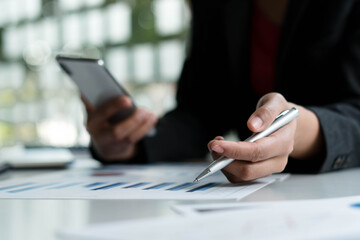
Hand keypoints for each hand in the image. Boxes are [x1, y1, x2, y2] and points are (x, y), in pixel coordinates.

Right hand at [83, 96, 157, 160]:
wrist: (103, 142)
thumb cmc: (102, 118)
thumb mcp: (95, 109)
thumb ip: (94, 100)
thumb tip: (88, 89)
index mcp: (92, 122)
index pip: (102, 114)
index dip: (115, 106)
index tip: (128, 99)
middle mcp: (100, 136)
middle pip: (116, 132)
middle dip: (132, 121)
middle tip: (143, 110)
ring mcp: (111, 145)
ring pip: (129, 138)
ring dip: (143, 125)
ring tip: (151, 114)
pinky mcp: (122, 148)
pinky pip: (135, 140)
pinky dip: (145, 128)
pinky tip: (152, 119)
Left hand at [208, 92, 322, 182]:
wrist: (286, 124)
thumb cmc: (280, 112)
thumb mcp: (276, 102)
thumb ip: (266, 112)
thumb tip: (253, 125)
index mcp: (283, 142)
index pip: (257, 152)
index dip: (235, 150)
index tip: (217, 144)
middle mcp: (278, 160)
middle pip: (248, 170)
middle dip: (225, 160)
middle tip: (212, 144)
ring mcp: (268, 169)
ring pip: (241, 176)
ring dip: (223, 164)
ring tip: (217, 145)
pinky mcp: (259, 173)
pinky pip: (239, 177)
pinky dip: (226, 167)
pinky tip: (223, 152)